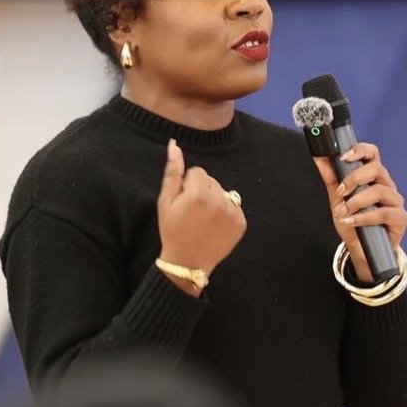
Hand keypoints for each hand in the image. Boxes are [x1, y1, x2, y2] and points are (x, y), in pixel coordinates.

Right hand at [157, 139, 246, 285]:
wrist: (188, 262)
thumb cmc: (172, 230)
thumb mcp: (166, 201)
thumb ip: (172, 171)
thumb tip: (174, 144)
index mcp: (199, 192)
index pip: (197, 172)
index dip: (187, 186)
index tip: (184, 203)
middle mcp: (219, 199)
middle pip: (211, 180)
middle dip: (202, 191)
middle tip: (192, 213)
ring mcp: (233, 212)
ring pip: (223, 192)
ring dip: (215, 201)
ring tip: (204, 219)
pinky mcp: (241, 223)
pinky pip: (234, 205)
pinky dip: (225, 212)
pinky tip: (214, 225)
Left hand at [313, 143, 406, 283]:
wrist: (361, 249)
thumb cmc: (353, 222)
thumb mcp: (338, 199)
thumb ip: (331, 178)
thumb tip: (319, 158)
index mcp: (374, 177)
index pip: (373, 154)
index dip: (360, 150)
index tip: (343, 157)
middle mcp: (387, 186)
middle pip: (377, 169)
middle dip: (355, 178)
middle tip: (341, 191)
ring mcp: (396, 202)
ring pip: (380, 191)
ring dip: (357, 201)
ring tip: (344, 211)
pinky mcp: (400, 218)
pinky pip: (385, 213)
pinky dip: (364, 217)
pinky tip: (351, 221)